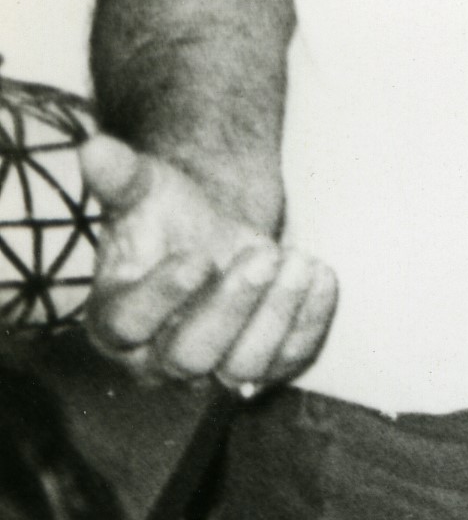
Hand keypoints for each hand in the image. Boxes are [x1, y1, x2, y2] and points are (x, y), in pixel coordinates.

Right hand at [74, 133, 336, 390]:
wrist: (215, 233)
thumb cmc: (168, 215)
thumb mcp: (144, 190)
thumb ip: (119, 176)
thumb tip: (95, 147)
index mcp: (113, 320)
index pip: (128, 324)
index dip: (162, 295)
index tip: (197, 256)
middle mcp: (155, 359)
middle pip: (189, 355)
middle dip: (231, 305)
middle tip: (262, 253)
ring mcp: (211, 371)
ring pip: (242, 368)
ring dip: (276, 315)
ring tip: (297, 260)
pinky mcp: (263, 367)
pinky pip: (289, 360)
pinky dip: (310, 320)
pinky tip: (320, 275)